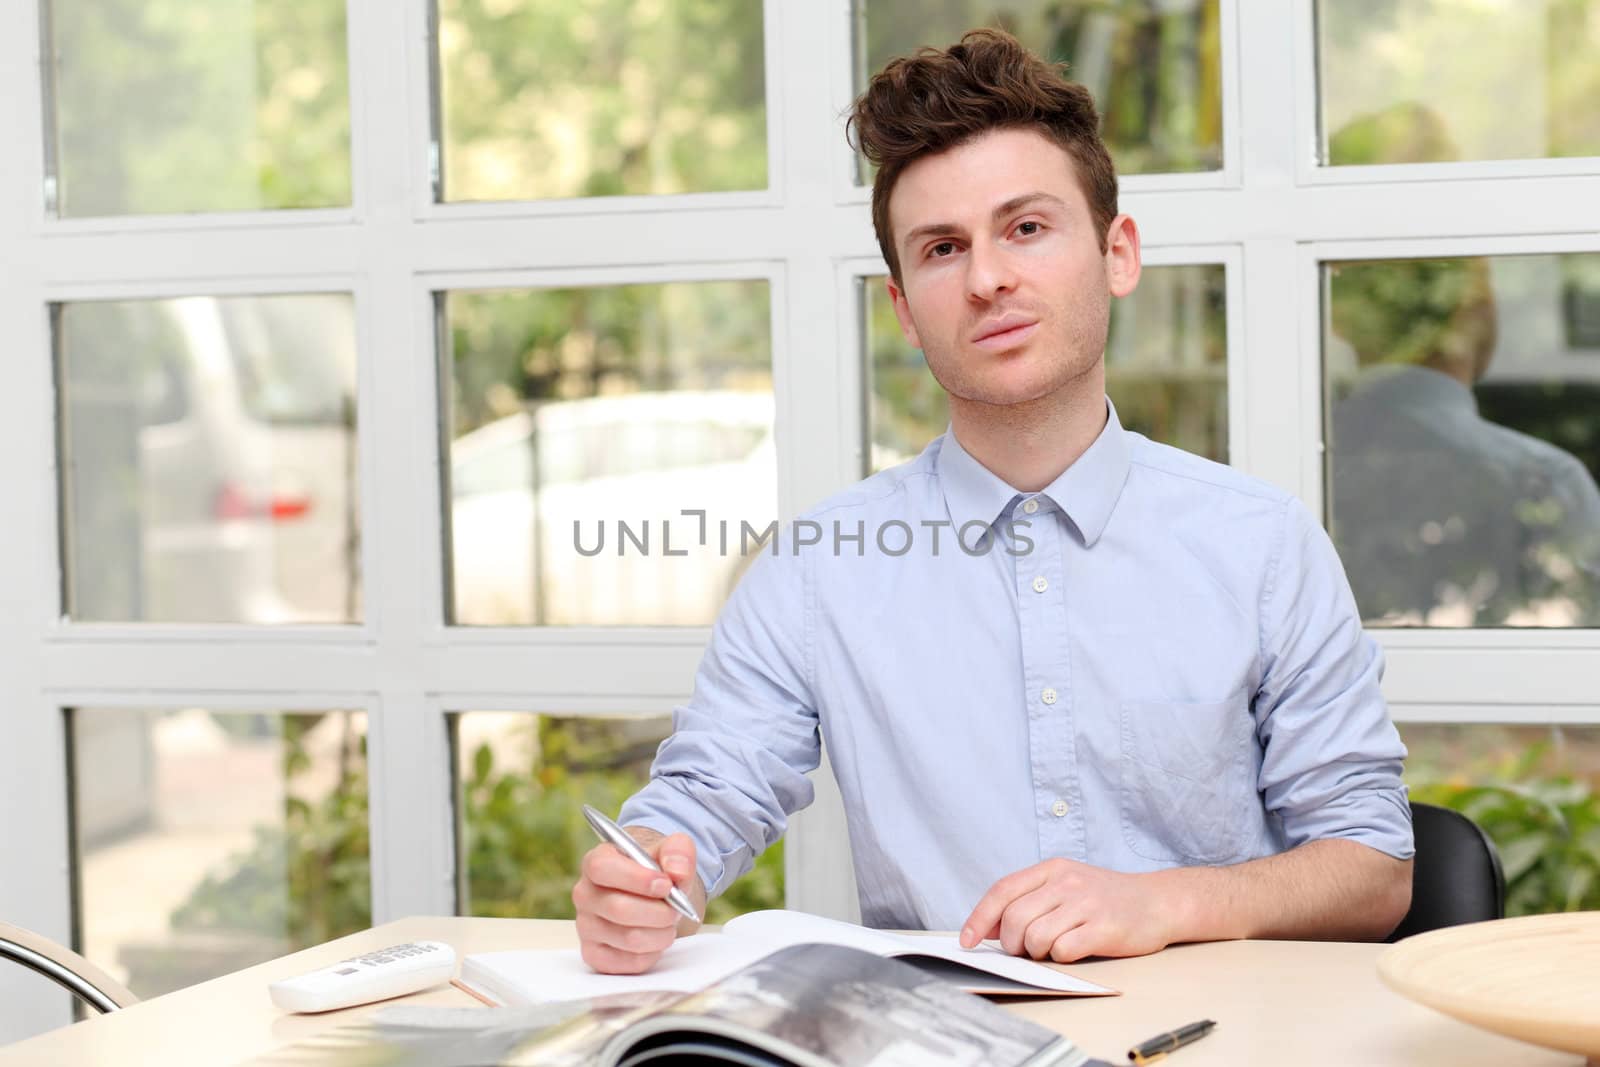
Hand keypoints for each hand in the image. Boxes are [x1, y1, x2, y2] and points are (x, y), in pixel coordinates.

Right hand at [572, 828, 702, 974]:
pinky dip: (652, 953)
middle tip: (676, 909)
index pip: (602, 869)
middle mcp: (585, 894)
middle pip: (619, 909)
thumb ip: (678, 852)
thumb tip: (677, 872)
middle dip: (659, 912)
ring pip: (628, 938)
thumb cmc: (658, 872)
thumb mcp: (672, 851)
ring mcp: (586, 926)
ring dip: (660, 933)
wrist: (654, 897)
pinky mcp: (595, 954)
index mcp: (597, 862)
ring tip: (669, 923)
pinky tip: (655, 939)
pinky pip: (629, 962)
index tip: (666, 885)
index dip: (637, 879)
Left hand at [959, 857, 1180, 962]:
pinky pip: (1063, 951)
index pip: (1003, 890)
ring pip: (1036, 937)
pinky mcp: (1104, 928)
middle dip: (1012, 943)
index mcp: (1051, 869)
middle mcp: (1066, 882)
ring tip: (1055, 947)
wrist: (1158, 902)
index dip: (979, 917)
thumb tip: (990, 927)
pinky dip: (1062, 957)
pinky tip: (1075, 950)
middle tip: (1025, 950)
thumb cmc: (1106, 898)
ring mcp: (1085, 903)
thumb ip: (1030, 900)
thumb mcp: (1065, 886)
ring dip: (1038, 952)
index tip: (967, 941)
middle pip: (1015, 918)